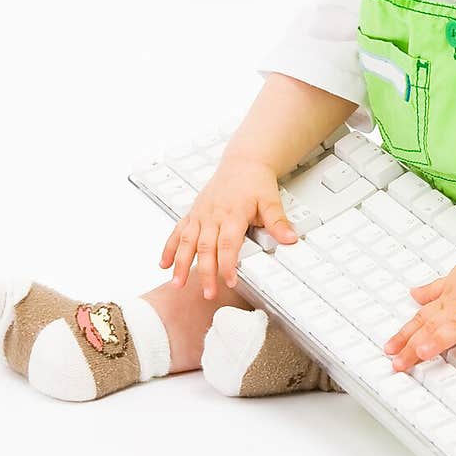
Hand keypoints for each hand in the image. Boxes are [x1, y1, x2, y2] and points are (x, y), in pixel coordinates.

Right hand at [158, 155, 297, 297]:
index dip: (227, 264)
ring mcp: (201, 214)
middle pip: (206, 247)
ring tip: (177, 283)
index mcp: (233, 213)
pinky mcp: (193, 213)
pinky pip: (178, 231)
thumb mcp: (271, 201)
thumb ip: (278, 222)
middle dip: (205, 272)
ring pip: (187, 241)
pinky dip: (170, 248)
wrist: (243, 162)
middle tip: (208, 293)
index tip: (229, 281)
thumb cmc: (255, 182)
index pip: (228, 244)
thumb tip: (290, 239)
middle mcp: (213, 215)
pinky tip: (164, 264)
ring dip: (181, 263)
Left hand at [383, 241, 455, 371]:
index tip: (389, 350)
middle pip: (433, 327)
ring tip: (425, 352)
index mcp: (449, 300)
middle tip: (398, 362)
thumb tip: (413, 294)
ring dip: (441, 339)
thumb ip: (434, 290)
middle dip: (414, 345)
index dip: (404, 335)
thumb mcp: (454, 278)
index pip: (421, 320)